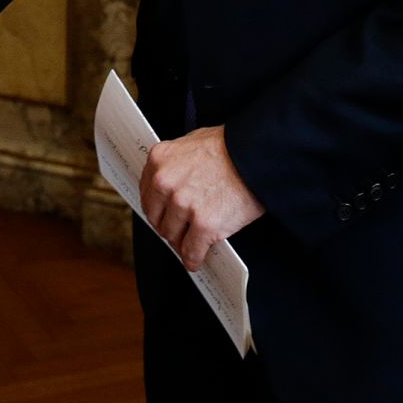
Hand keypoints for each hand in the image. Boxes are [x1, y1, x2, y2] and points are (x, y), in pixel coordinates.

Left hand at [139, 125, 264, 270]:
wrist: (256, 156)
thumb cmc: (230, 147)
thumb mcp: (193, 143)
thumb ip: (176, 163)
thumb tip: (171, 183)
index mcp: (160, 160)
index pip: (147, 193)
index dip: (157, 208)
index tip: (162, 215)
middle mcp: (165, 182)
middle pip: (156, 217)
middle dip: (167, 226)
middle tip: (178, 231)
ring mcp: (183, 204)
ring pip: (172, 236)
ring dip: (181, 243)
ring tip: (190, 244)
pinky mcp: (204, 225)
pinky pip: (191, 251)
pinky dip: (194, 259)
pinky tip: (197, 259)